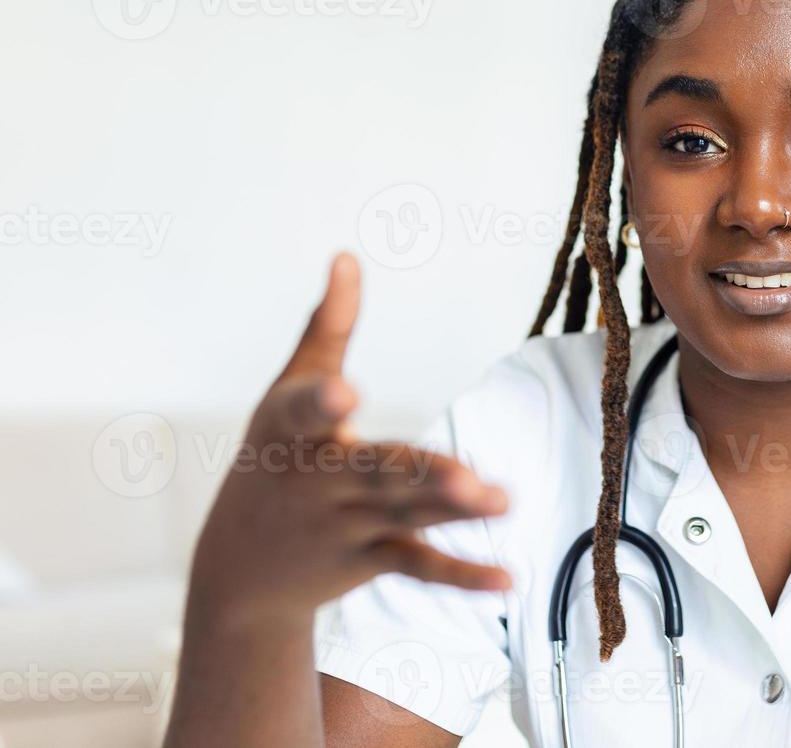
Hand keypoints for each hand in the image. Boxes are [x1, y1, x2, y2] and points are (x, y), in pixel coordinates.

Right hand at [188, 254, 510, 631]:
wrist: (240, 572)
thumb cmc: (274, 458)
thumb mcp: (285, 394)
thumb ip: (324, 327)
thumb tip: (346, 255)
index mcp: (289, 432)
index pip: (302, 412)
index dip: (322, 401)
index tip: (345, 391)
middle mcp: (317, 480)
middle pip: (374, 472)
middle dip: (418, 474)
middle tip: (466, 475)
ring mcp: (343, 525)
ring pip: (405, 515)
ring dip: (453, 512)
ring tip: (503, 500)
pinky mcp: (368, 559)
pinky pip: (417, 565)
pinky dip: (461, 577)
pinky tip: (508, 578)